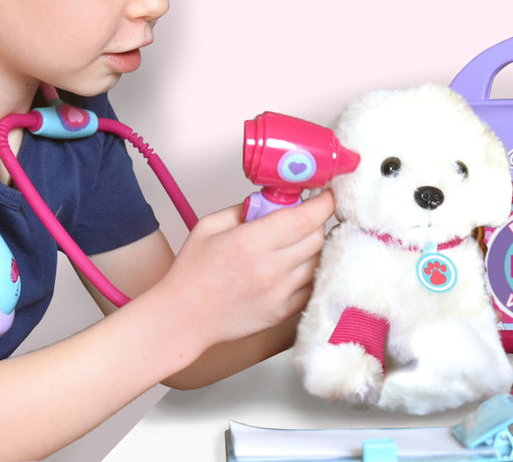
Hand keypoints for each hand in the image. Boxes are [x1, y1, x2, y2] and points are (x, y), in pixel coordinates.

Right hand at [159, 190, 332, 348]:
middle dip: (315, 221)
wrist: (184, 317)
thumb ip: (242, 208)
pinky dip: (307, 272)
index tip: (327, 194)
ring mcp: (279, 293)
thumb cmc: (191, 272)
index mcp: (250, 242)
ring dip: (312, 247)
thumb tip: (270, 200)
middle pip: (317, 238)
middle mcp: (270, 268)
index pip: (303, 218)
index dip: (323, 203)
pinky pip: (311, 286)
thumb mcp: (208, 226)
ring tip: (292, 243)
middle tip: (301, 217)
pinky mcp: (283, 312)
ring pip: (318, 262)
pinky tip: (291, 266)